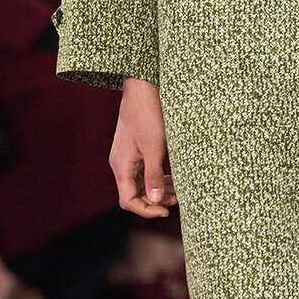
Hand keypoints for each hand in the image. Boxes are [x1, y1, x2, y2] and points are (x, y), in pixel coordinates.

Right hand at [111, 76, 177, 217]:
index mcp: (121, 166)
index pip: (128, 201)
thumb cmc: (148, 114)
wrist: (143, 88)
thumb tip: (156, 201)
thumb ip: (154, 176)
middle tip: (177, 199)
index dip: (146, 210)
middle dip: (155, 201)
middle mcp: (121, 164)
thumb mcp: (155, 147)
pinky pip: (144, 172)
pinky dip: (157, 178)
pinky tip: (173, 178)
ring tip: (178, 191)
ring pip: (140, 184)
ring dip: (158, 190)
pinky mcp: (135, 150)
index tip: (166, 211)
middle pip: (134, 195)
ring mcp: (127, 157)